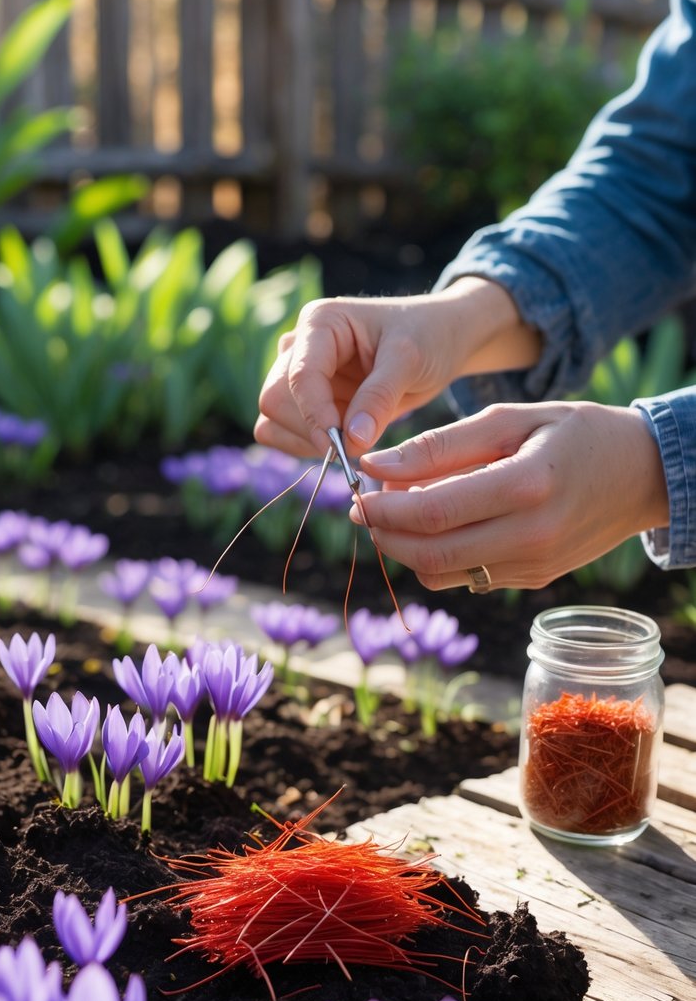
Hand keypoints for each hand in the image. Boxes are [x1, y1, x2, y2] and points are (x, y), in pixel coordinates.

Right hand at [254, 279, 539, 457]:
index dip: (315, 415)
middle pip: (274, 398)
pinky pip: (281, 431)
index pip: (299, 375)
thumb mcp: (410, 360)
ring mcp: (298, 373)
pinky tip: (343, 441)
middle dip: (311, 429)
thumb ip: (379, 398)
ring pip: (273, 419)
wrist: (439, 340)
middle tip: (356, 445)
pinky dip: (305, 446)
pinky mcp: (304, 400)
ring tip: (357, 437)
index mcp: (320, 322)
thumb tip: (352, 441)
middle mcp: (299, 345)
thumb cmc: (427, 336)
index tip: (342, 446)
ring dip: (307, 440)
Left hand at [350, 402, 669, 590]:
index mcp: (526, 486)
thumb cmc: (576, 432)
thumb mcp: (510, 420)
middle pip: (429, 554)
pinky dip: (438, 556)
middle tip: (365, 507)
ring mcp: (534, 566)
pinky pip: (467, 578)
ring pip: (442, 574)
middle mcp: (531, 536)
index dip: (382, 509)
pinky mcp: (534, 580)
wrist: (643, 474)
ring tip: (400, 512)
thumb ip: (439, 445)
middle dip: (384, 534)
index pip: (431, 514)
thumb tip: (375, 466)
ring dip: (406, 549)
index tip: (356, 494)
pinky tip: (439, 525)